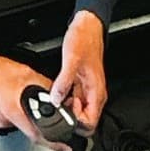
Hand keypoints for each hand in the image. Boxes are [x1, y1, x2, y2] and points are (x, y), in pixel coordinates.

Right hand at [0, 47, 52, 139]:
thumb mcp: (27, 73)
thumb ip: (45, 86)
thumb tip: (56, 94)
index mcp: (13, 109)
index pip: (39, 134)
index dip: (55, 144)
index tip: (66, 148)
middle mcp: (3, 120)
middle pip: (30, 128)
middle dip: (39, 119)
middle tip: (40, 106)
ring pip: (20, 123)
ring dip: (25, 113)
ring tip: (18, 95)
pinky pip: (9, 119)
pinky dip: (14, 111)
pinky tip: (10, 98)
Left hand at [49, 13, 105, 131]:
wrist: (87, 26)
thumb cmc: (84, 40)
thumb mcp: (71, 61)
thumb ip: (64, 82)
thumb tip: (56, 100)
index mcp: (96, 91)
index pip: (90, 123)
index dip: (76, 124)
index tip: (62, 118)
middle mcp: (94, 93)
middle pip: (83, 118)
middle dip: (69, 118)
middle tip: (54, 109)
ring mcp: (87, 88)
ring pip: (77, 109)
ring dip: (65, 109)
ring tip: (53, 101)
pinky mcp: (81, 82)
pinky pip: (73, 98)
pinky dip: (64, 99)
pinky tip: (55, 93)